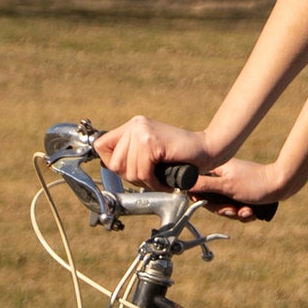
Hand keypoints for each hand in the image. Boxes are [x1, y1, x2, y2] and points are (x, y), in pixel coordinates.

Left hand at [93, 115, 208, 186]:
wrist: (206, 150)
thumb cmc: (181, 156)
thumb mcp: (150, 152)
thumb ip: (130, 154)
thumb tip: (107, 167)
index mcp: (132, 125)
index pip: (101, 145)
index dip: (111, 163)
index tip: (128, 171)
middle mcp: (135, 125)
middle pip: (114, 162)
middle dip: (131, 177)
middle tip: (149, 178)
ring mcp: (142, 132)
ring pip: (129, 170)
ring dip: (145, 182)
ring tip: (158, 180)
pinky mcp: (152, 141)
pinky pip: (142, 172)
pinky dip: (153, 182)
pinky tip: (163, 181)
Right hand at [194, 155, 288, 223]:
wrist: (282, 185)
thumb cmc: (256, 183)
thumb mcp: (226, 186)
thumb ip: (205, 185)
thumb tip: (184, 183)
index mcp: (218, 170)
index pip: (199, 186)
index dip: (204, 200)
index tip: (214, 206)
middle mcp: (225, 176)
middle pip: (213, 200)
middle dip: (225, 210)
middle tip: (235, 211)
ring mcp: (235, 185)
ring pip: (227, 206)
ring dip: (236, 213)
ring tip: (247, 212)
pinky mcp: (244, 194)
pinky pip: (238, 208)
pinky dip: (244, 213)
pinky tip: (252, 212)